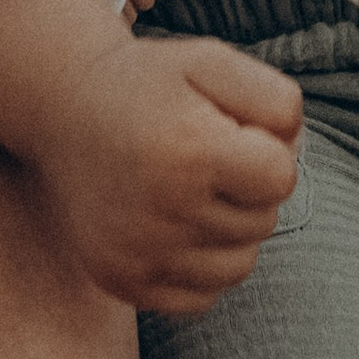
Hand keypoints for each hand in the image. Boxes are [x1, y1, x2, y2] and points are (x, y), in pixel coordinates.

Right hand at [30, 34, 304, 314]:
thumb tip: (295, 159)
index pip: (281, 178)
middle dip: (246, 189)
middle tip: (201, 156)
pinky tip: (173, 225)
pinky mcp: (124, 282)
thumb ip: (277, 99)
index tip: (228, 132)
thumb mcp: (214, 62)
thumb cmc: (150, 85)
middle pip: (262, 222)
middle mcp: (162, 211)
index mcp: (189, 152)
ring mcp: (139, 254)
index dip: (266, 150)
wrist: (63, 110)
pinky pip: (203, 296)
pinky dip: (201, 267)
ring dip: (230, 231)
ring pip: (239, 265)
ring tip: (190, 191)